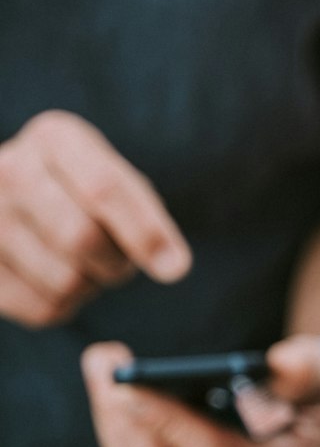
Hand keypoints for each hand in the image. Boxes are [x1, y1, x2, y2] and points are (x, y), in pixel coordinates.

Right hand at [0, 110, 190, 326]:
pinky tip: (55, 279)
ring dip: (92, 286)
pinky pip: (44, 309)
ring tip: (82, 264)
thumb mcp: (117, 180)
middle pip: (81, 238)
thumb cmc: (83, 191)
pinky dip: (66, 306)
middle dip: (117, 264)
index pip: (103, 188)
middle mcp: (9, 170)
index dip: (144, 232)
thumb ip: (146, 215)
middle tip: (120, 264)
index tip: (176, 268)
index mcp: (54, 138)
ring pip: (65, 281)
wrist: (17, 202)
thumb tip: (172, 267)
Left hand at [82, 336, 319, 446]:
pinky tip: (113, 393)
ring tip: (102, 366)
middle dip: (122, 414)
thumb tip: (282, 360)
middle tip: (104, 358)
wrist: (319, 436)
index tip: (131, 382)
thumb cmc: (317, 398)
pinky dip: (118, 434)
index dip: (168, 422)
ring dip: (112, 421)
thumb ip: (306, 369)